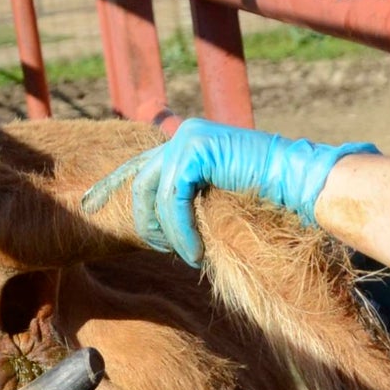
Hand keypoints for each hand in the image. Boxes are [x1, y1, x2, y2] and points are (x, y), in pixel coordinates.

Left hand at [82, 118, 377, 266]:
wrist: (300, 183)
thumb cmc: (265, 198)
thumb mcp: (213, 198)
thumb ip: (186, 201)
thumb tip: (155, 230)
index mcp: (184, 143)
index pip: (137, 165)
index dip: (110, 186)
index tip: (88, 206)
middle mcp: (181, 134)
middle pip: (139, 180)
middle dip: (141, 219)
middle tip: (157, 249)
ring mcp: (188, 137)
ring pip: (155, 193)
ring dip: (167, 231)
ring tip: (186, 255)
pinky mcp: (197, 149)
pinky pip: (174, 197)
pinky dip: (180, 229)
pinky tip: (192, 251)